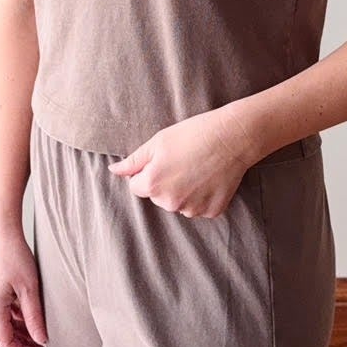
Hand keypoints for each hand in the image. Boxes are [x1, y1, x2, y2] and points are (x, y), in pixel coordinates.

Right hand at [0, 228, 47, 346]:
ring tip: (40, 333)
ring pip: (3, 324)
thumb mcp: (30, 289)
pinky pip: (3, 311)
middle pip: (3, 335)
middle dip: (23, 343)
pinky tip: (31, 316)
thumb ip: (35, 317)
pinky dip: (16, 318)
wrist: (2, 231)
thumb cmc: (15, 256)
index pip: (6, 342)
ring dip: (20, 330)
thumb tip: (40, 340)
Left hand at [106, 106, 252, 218]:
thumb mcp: (157, 142)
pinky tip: (209, 178)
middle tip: (183, 161)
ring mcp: (192, 209)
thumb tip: (114, 171)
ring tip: (197, 168)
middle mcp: (170, 203)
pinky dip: (202, 196)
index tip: (164, 159)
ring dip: (183, 191)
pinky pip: (199, 207)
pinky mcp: (211, 211)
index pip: (136, 186)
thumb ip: (132, 161)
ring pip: (178, 203)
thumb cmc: (193, 134)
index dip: (147, 171)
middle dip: (164, 182)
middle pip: (158, 196)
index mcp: (152, 185)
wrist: (232, 137)